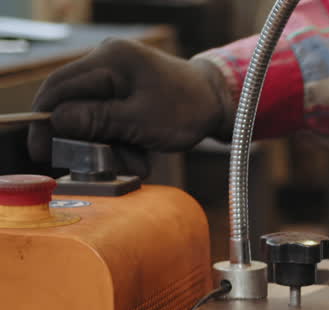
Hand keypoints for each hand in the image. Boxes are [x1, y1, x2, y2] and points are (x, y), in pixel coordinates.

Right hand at [28, 39, 232, 175]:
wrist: (219, 105)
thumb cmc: (188, 110)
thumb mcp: (141, 122)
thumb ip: (97, 120)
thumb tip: (56, 121)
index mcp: (111, 59)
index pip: (60, 87)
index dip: (46, 119)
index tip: (42, 149)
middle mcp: (109, 60)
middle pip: (74, 102)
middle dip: (87, 139)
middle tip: (100, 163)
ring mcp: (117, 74)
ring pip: (92, 115)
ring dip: (109, 146)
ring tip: (136, 162)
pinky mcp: (125, 90)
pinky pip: (109, 117)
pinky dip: (121, 140)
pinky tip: (140, 155)